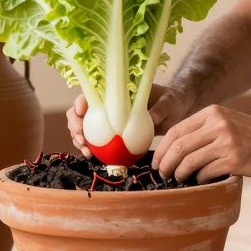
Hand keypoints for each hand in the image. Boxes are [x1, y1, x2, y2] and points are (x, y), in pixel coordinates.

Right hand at [66, 83, 194, 157]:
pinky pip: (97, 143)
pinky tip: (93, 158)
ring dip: (79, 140)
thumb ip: (161, 107)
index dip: (81, 102)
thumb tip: (153, 118)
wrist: (175, 112)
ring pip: (84, 129)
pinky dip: (91, 150)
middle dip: (75, 125)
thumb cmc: (171, 100)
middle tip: (81, 138)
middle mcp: (108, 105)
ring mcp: (108, 121)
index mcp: (116, 92)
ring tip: (86, 152)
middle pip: (80, 112)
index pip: (91, 94)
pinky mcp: (113, 136)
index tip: (82, 112)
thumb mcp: (169, 101)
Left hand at [153, 105, 250, 181]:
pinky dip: (198, 179)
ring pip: (189, 161)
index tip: (157, 161)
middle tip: (162, 174)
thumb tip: (172, 148)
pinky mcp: (234, 160)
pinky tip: (200, 180)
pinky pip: (206, 172)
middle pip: (179, 147)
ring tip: (178, 179)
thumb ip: (203, 129)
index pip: (176, 130)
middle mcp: (218, 125)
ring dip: (179, 174)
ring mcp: (226, 142)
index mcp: (212, 113)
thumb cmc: (250, 135)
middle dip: (166, 164)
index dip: (162, 149)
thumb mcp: (226, 121)